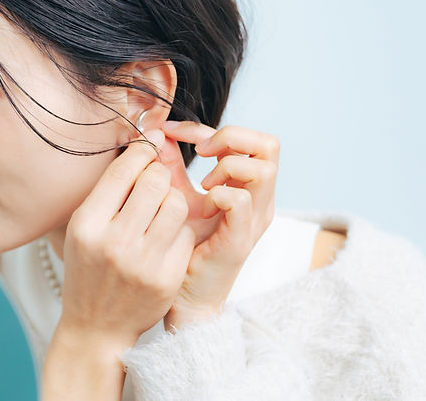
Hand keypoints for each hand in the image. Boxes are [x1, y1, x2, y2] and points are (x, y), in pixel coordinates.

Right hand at [58, 129, 196, 344]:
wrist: (96, 328)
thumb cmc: (89, 270)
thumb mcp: (83, 228)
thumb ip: (109, 191)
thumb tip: (143, 144)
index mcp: (87, 225)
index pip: (122, 170)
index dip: (140, 152)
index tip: (146, 150)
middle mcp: (114, 242)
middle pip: (154, 181)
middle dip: (158, 174)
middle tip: (155, 180)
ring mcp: (143, 263)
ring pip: (177, 203)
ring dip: (172, 199)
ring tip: (160, 208)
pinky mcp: (167, 278)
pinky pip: (185, 233)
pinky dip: (177, 230)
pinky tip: (164, 239)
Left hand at [156, 121, 279, 327]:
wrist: (183, 297)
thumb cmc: (181, 249)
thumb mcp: (176, 197)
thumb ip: (169, 165)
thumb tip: (156, 132)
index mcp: (247, 188)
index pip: (246, 138)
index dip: (206, 128)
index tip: (170, 133)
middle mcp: (259, 201)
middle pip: (269, 144)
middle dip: (229, 137)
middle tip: (199, 153)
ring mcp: (253, 220)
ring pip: (262, 168)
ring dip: (226, 167)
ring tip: (202, 185)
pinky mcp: (239, 240)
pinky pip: (239, 200)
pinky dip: (217, 194)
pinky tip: (201, 206)